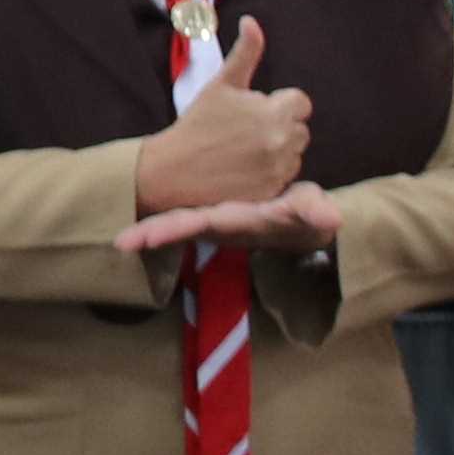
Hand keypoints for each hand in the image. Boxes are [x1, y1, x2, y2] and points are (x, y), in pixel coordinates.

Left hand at [126, 180, 345, 260]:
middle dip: (154, 234)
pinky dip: (161, 218)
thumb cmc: (308, 216)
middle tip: (122, 243)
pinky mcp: (214, 214)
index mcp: (240, 221)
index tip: (148, 238)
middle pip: (182, 228)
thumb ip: (317, 212)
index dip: (176, 230)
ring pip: (179, 224)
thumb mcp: (313, 211)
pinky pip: (183, 215)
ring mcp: (216, 222)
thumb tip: (332, 218)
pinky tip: (136, 216)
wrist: (306, 220)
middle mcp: (222, 225)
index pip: (204, 225)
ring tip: (122, 240)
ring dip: (151, 229)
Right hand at [130, 19, 312, 220]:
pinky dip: (269, 176)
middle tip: (245, 134)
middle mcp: (282, 141)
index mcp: (274, 111)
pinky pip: (285, 179)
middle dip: (279, 128)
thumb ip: (245, 53)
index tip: (254, 113)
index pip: (300, 103)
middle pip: (300, 130)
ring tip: (243, 154)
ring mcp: (278, 170)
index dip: (279, 105)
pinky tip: (244, 172)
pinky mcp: (272, 193)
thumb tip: (252, 21)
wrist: (171, 171)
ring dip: (277, 153)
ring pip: (294, 155)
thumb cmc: (196, 124)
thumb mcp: (220, 84)